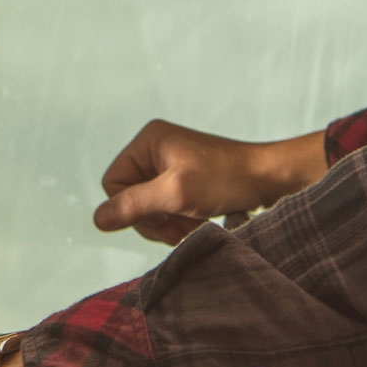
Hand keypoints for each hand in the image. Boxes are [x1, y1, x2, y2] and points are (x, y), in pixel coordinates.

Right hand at [93, 119, 327, 244]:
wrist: (269, 179)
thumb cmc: (225, 180)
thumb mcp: (175, 193)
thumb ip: (134, 205)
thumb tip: (97, 220)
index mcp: (148, 141)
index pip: (112, 183)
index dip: (131, 207)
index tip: (162, 217)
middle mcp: (155, 149)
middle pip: (129, 196)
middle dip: (152, 218)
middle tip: (179, 226)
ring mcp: (170, 164)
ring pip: (147, 206)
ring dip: (167, 222)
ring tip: (192, 224)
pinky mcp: (184, 179)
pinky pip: (165, 206)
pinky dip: (177, 219)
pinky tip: (197, 221)